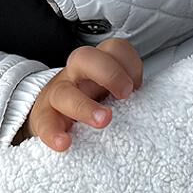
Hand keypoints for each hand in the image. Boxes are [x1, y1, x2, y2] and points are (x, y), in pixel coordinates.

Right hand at [13, 39, 143, 150]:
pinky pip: (44, 123)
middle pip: (85, 58)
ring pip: (64, 92)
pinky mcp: (43, 117)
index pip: (115, 49)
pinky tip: (64, 143)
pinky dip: (53, 133)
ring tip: (102, 121)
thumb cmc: (91, 99)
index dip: (129, 63)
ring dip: (84, 106)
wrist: (53, 112)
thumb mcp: (110, 89)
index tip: (138, 86)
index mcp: (97, 65)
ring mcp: (57, 94)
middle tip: (125, 95)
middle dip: (108, 74)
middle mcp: (76, 74)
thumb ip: (126, 92)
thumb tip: (149, 107)